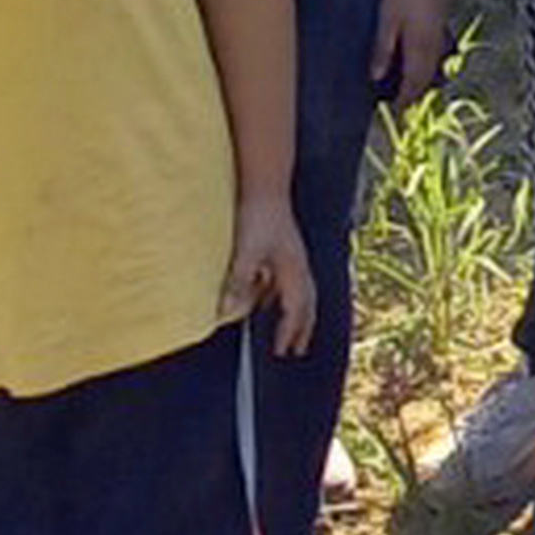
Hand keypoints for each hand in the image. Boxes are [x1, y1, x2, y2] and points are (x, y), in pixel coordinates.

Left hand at [226, 200, 320, 356]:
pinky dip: (279, 294)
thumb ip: (238, 283)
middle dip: (303, 327)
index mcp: (294, 270)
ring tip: (284, 327)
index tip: (282, 351)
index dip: (289, 332)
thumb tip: (227, 313)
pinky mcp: (282, 246)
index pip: (296, 309)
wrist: (264, 184)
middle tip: (297, 348)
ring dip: (293, 311)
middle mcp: (298, 265)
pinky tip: (265, 294)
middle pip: (306, 303)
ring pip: (298, 291)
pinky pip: (285, 278)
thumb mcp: (246, 252)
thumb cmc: (259, 216)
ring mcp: (292, 255)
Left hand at [369, 0, 448, 108]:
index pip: (414, 83)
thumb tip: (377, 77)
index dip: (405, 100)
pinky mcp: (441, 19)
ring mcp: (440, 30)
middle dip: (416, 93)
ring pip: (434, 65)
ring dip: (423, 79)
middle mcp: (434, 43)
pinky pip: (436, 51)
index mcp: (420, 47)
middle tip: (404, 105)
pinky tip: (419, 58)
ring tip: (411, 86)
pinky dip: (428, 62)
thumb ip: (383, 50)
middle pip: (426, 77)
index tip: (396, 113)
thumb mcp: (386, 20)